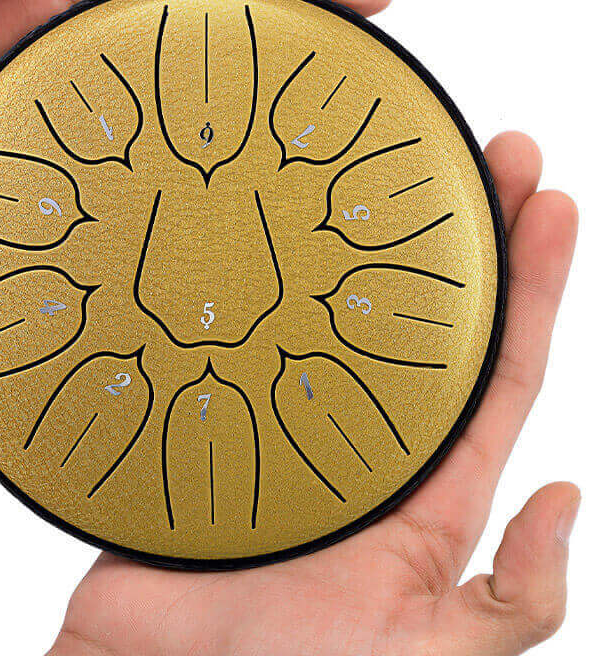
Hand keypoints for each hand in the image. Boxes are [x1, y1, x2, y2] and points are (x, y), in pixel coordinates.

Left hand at [0, 0, 391, 367]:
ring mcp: (79, 162)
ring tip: (346, 88)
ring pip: (194, 124)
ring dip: (269, 106)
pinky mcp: (75, 230)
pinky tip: (265, 196)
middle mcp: (66, 88)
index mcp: (26, 20)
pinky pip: (161, 207)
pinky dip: (217, 197)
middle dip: (286, 17)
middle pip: (197, 44)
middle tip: (370, 5)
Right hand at [52, 135, 577, 655]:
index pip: (490, 372)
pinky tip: (257, 217)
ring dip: (355, 233)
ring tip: (385, 156)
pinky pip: (225, 327)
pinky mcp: (201, 406)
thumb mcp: (425, 654)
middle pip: (416, 317)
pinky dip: (240, 274)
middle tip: (493, 152)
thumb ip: (507, 602)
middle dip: (460, 234)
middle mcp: (349, 438)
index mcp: (416, 494)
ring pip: (323, 306)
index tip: (549, 207)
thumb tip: (563, 499)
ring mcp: (272, 413)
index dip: (527, 290)